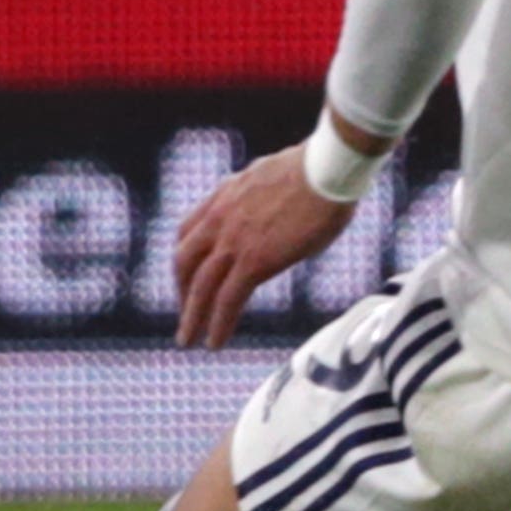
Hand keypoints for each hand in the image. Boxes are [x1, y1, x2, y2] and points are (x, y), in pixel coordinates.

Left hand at [170, 147, 360, 347]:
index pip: (188, 231)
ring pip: (200, 287)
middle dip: (181, 290)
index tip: (189, 274)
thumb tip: (282, 204)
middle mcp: (219, 218)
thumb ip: (267, 195)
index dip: (186, 257)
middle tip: (186, 312)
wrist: (328, 168)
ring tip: (188, 339)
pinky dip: (217, 324)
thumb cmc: (321, 168)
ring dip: (192, 317)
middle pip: (184, 262)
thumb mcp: (279, 176)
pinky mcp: (254, 261)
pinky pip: (227, 300)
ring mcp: (233, 241)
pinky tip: (215, 342)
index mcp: (225, 195)